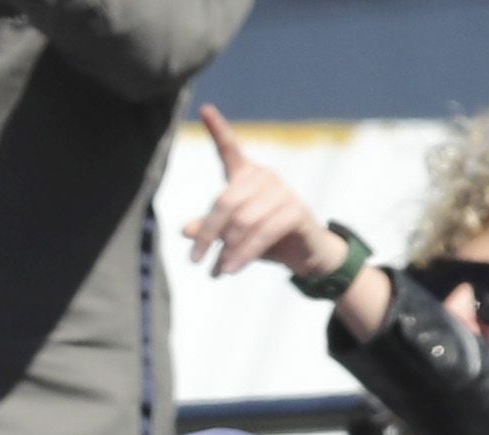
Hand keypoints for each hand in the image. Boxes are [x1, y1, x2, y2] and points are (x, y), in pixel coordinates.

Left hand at [180, 107, 363, 311]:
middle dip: (207, 234)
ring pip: (243, 221)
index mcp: (246, 176)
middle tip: (194, 261)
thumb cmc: (263, 239)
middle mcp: (264, 177)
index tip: (205, 108)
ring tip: (216, 273)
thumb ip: (209, 229)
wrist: (303, 253)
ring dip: (226, 251)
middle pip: (225, 202)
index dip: (219, 129)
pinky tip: (231, 269)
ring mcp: (283, 192)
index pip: (230, 149)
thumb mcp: (231, 235)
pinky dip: (244, 254)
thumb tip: (185, 230)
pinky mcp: (296, 211)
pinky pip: (263, 233)